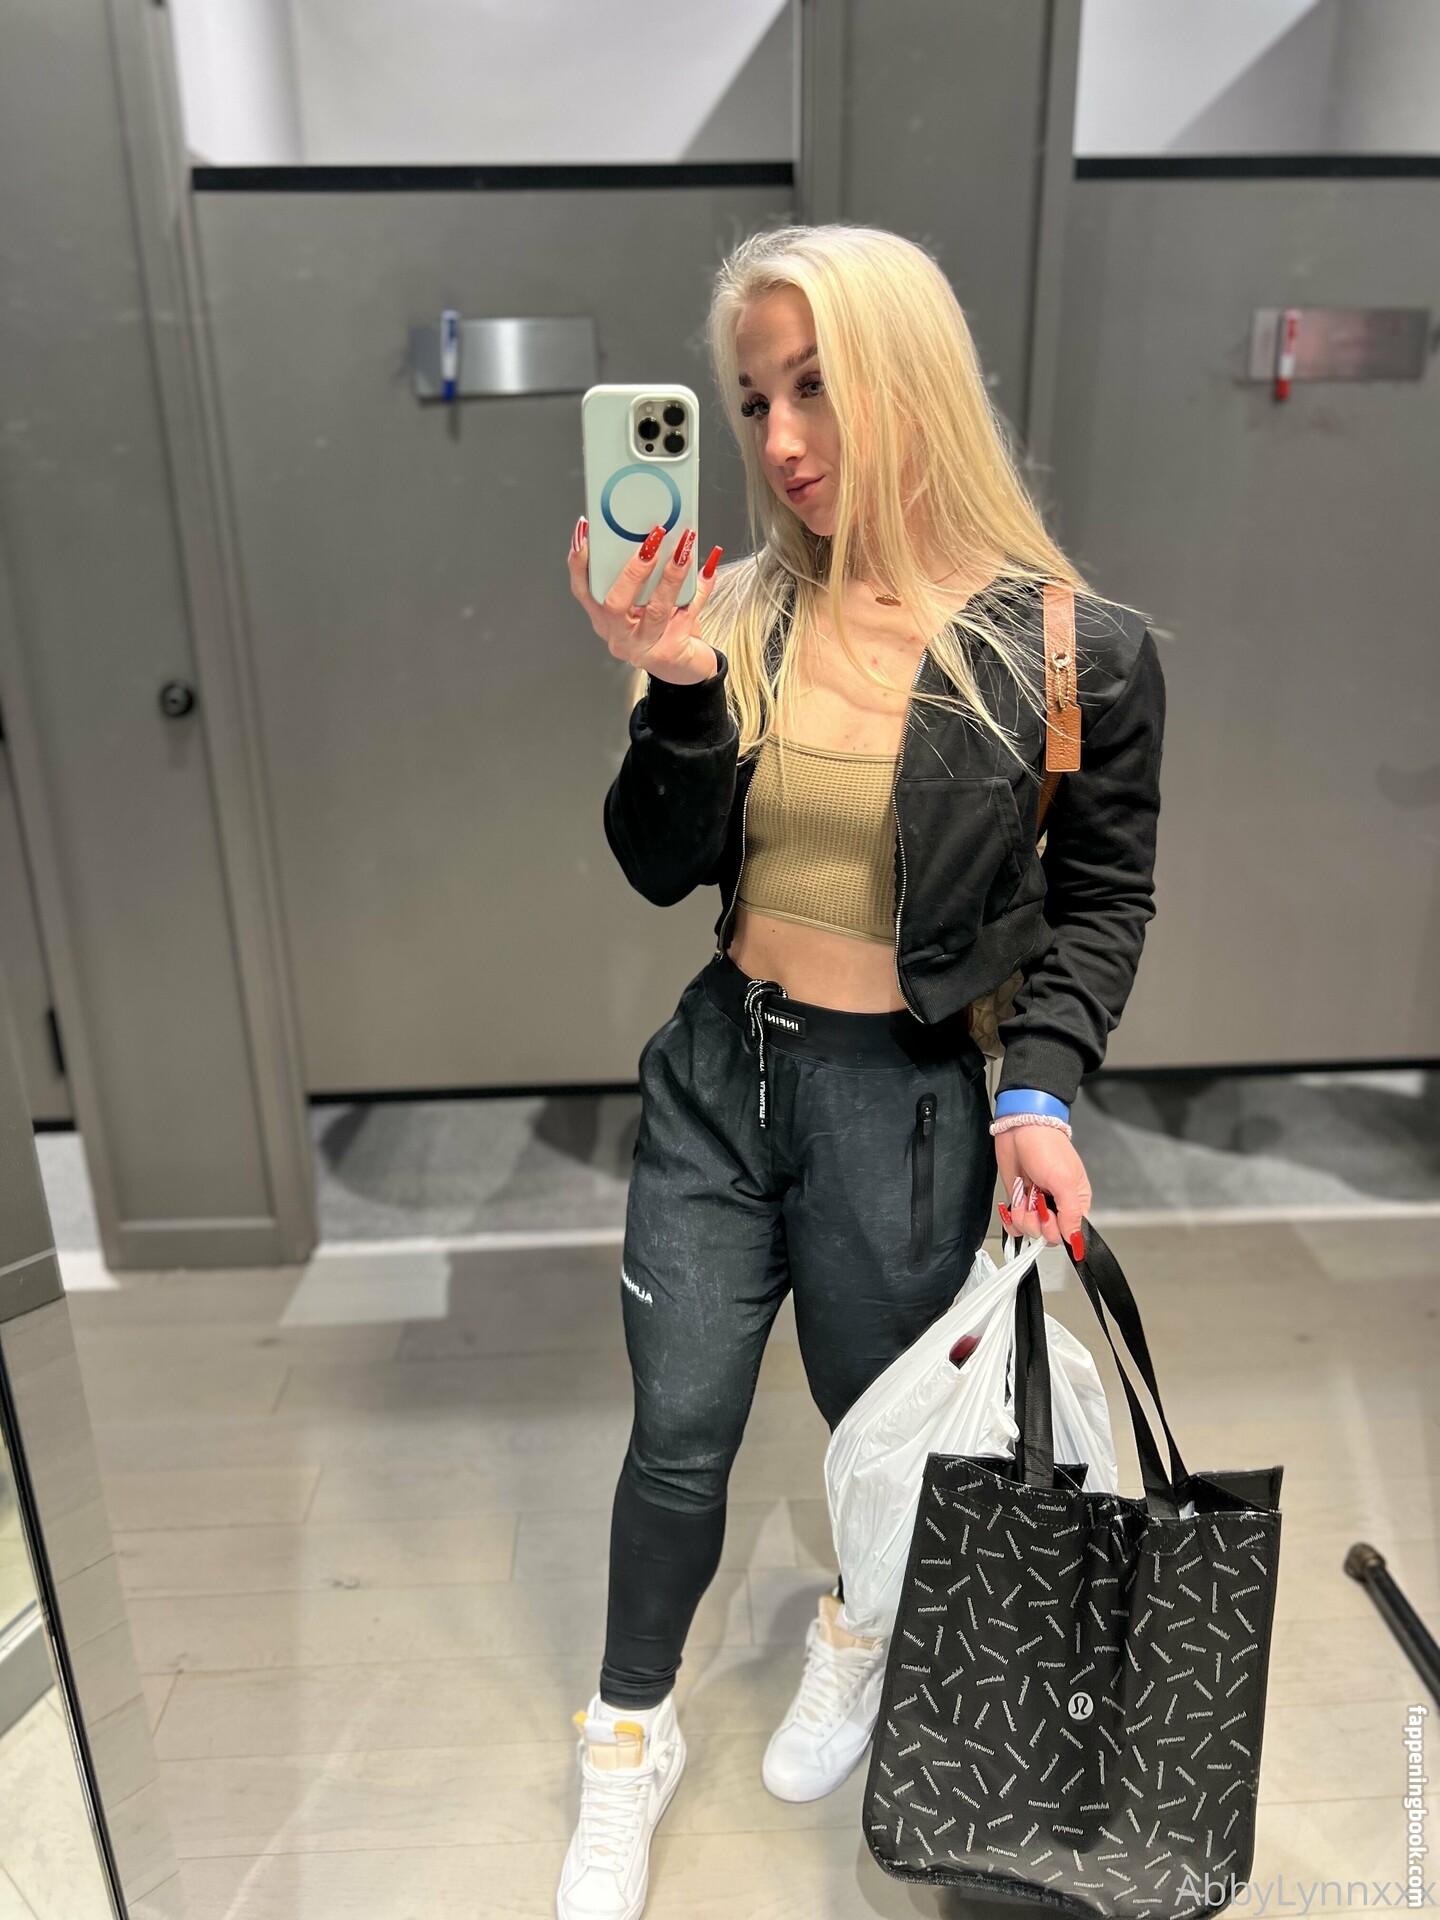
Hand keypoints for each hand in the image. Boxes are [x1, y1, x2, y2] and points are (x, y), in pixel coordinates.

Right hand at [567, 516, 724, 686]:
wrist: (685, 668)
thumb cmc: (662, 629)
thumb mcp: (644, 602)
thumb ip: (641, 576)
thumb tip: (654, 533)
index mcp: (604, 619)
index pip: (583, 590)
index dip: (580, 562)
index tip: (586, 532)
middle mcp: (618, 636)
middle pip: (615, 604)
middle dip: (633, 570)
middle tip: (651, 542)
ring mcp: (643, 647)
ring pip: (655, 611)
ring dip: (670, 577)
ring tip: (683, 550)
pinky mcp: (670, 653)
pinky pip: (687, 615)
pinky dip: (701, 589)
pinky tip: (709, 568)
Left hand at [995, 1123, 1089, 1260]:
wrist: (1020, 1129)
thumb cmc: (1047, 1147)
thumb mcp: (1064, 1181)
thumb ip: (1071, 1213)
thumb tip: (1076, 1239)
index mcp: (1076, 1202)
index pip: (1070, 1233)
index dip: (1056, 1230)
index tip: (1048, 1215)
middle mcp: (1057, 1206)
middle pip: (1048, 1235)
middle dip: (1037, 1221)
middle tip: (1036, 1200)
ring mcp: (1037, 1205)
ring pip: (1030, 1231)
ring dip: (1022, 1215)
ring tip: (1025, 1194)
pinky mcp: (1020, 1202)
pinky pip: (1015, 1225)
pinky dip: (1011, 1220)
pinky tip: (1013, 1206)